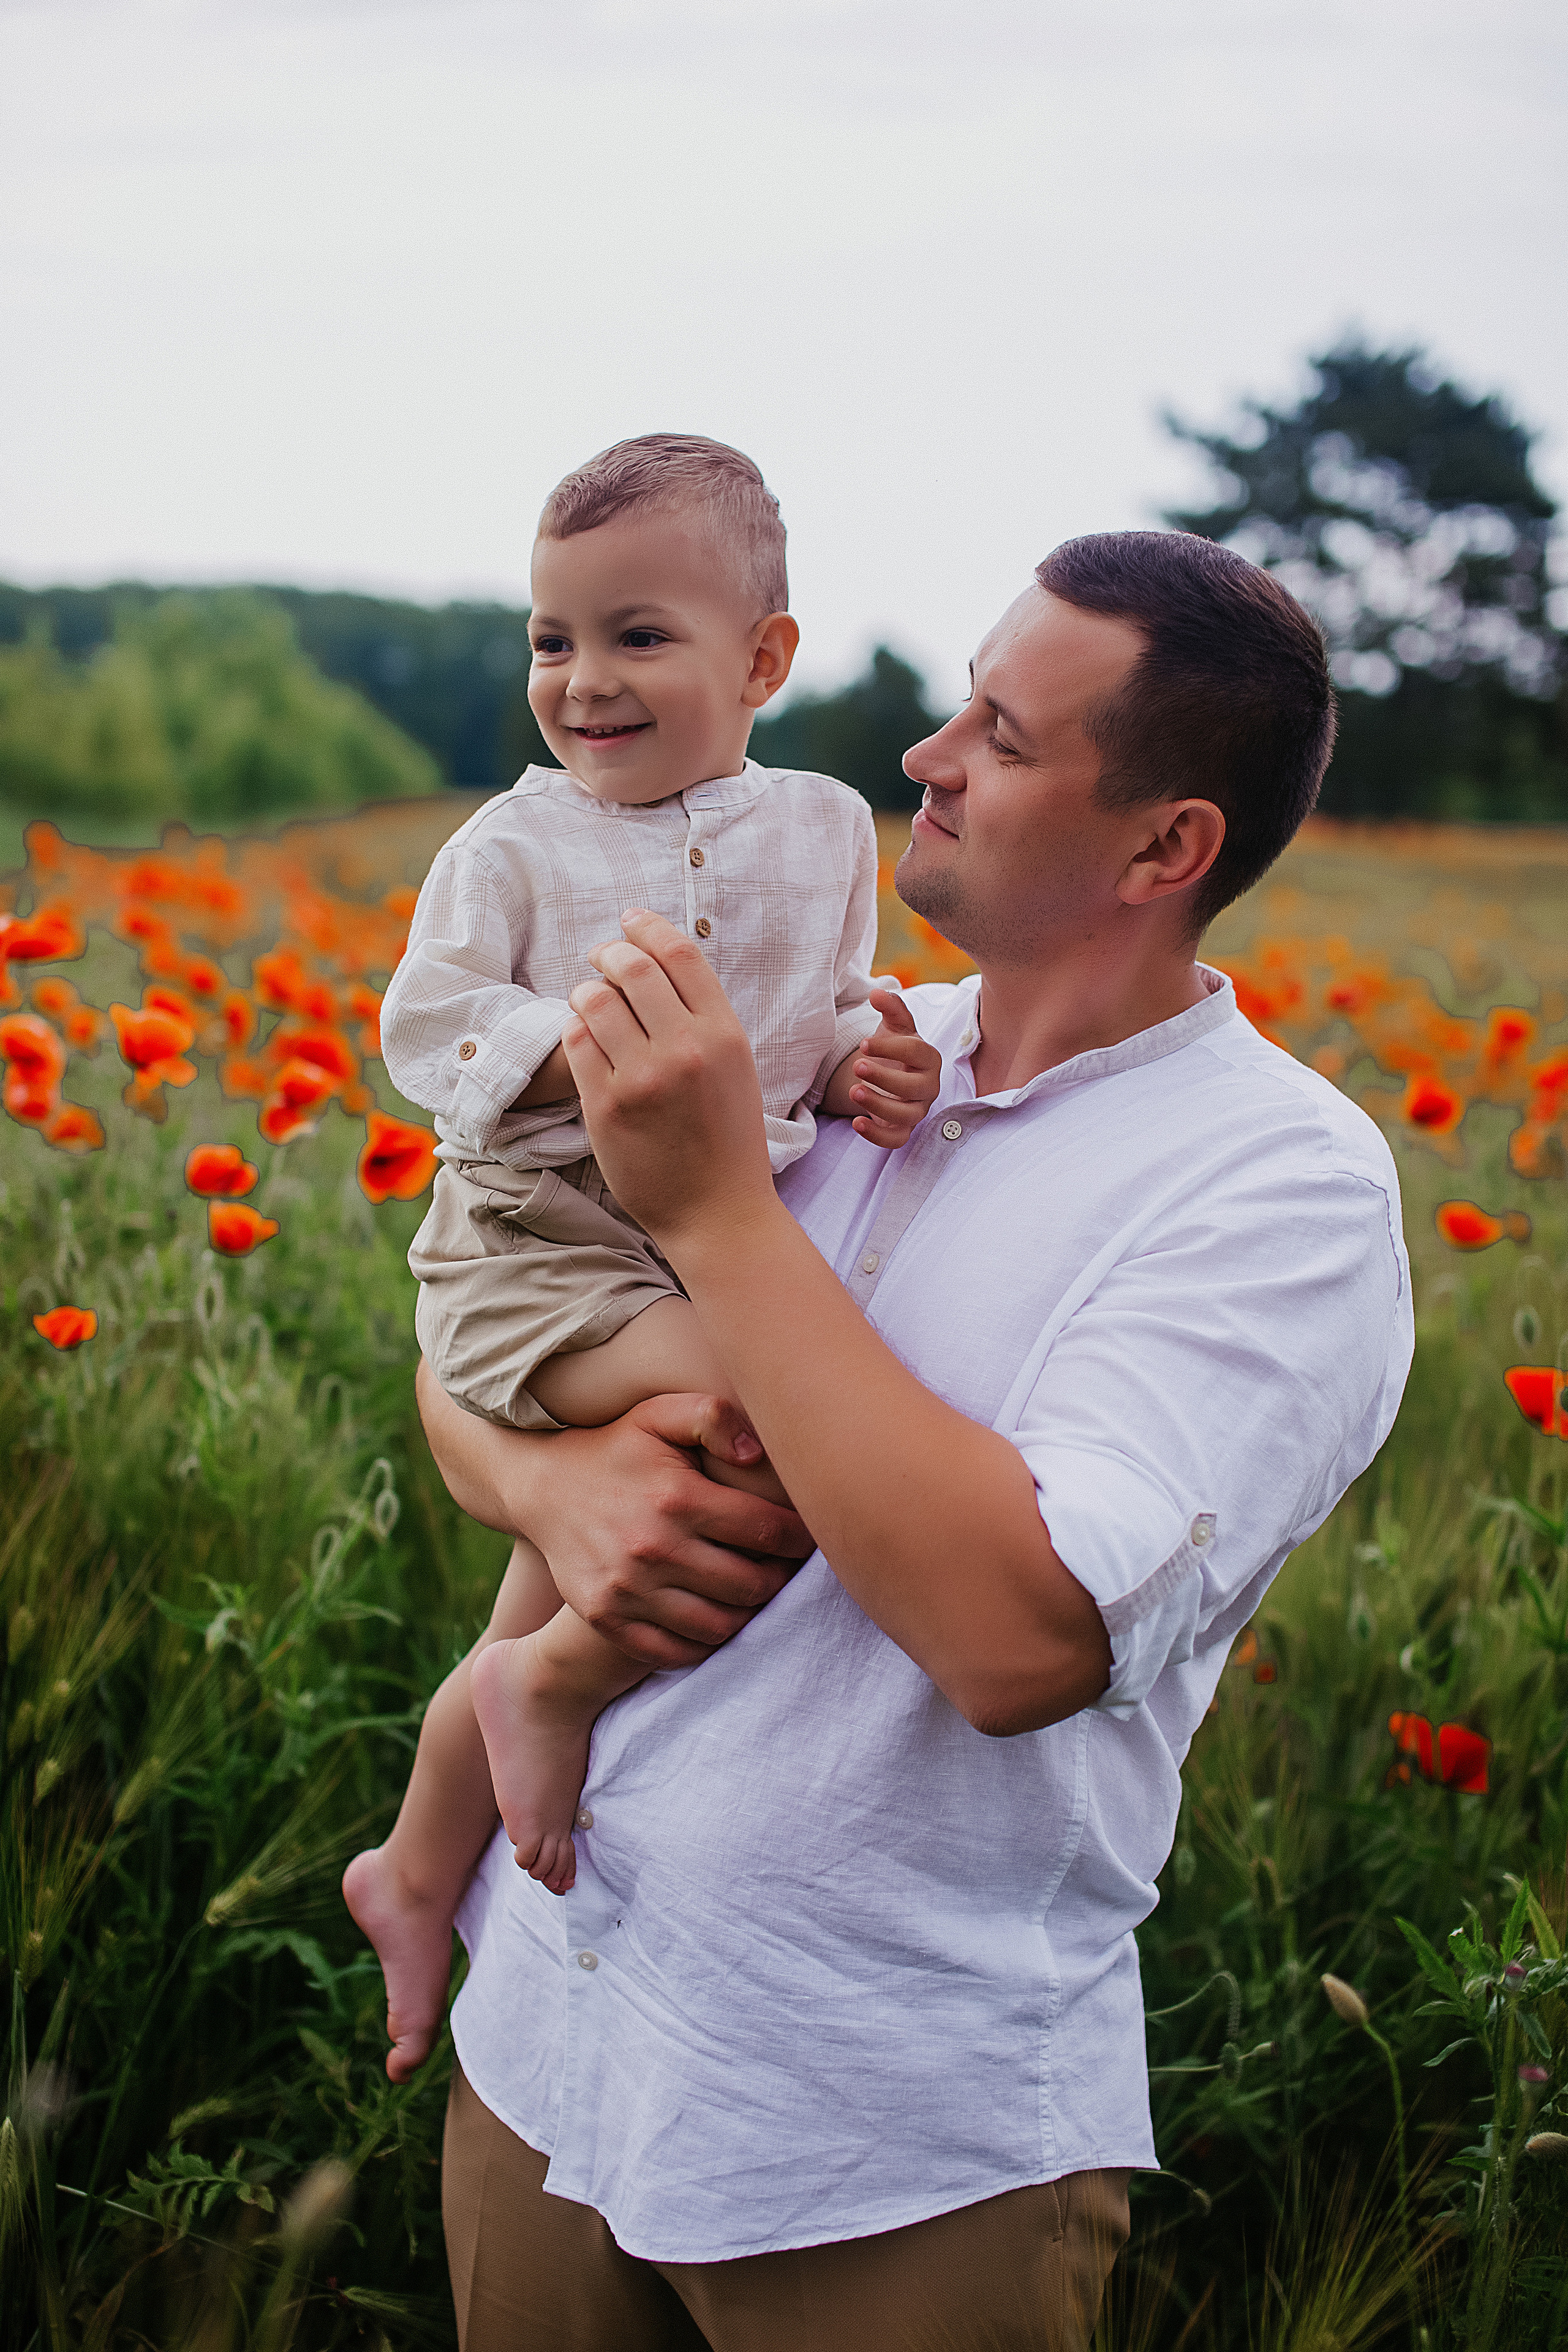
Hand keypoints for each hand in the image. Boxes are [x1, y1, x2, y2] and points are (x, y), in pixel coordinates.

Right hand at [523, 1394, 814, 1665]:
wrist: (541, 1485)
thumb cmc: (616, 1447)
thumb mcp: (659, 1414)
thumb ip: (713, 1418)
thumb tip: (758, 1452)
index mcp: (677, 1497)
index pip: (767, 1532)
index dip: (799, 1539)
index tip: (808, 1536)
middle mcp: (653, 1547)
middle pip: (750, 1585)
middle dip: (779, 1579)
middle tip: (785, 1569)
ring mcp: (627, 1589)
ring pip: (718, 1626)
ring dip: (748, 1615)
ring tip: (754, 1594)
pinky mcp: (606, 1618)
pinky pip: (674, 1651)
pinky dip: (704, 1645)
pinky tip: (714, 1619)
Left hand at [562, 908, 777, 1254]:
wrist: (717, 1212)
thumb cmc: (727, 1140)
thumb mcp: (735, 1068)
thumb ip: (704, 1019)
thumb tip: (659, 964)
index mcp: (724, 1034)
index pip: (680, 954)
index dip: (648, 927)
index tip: (630, 920)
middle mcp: (685, 1049)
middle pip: (631, 968)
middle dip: (608, 952)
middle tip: (600, 957)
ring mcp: (642, 1078)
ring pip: (594, 1000)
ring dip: (586, 990)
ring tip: (589, 1000)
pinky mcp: (605, 1106)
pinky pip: (575, 1042)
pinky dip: (575, 1030)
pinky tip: (584, 1038)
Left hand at [823, 990, 941, 1147]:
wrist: (891, 1074)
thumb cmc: (895, 1049)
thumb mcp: (894, 1027)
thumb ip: (891, 1008)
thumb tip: (877, 993)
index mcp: (929, 1059)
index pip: (917, 1053)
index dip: (891, 1048)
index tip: (863, 1043)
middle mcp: (928, 1086)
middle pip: (914, 1087)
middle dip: (885, 1079)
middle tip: (857, 1066)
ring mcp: (917, 1110)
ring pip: (906, 1116)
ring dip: (879, 1105)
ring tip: (853, 1091)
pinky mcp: (903, 1129)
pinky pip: (896, 1140)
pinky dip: (877, 1135)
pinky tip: (856, 1122)